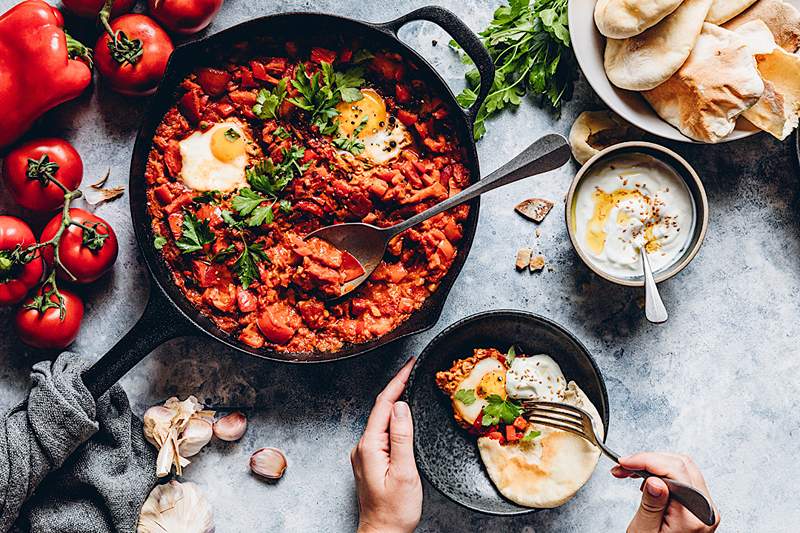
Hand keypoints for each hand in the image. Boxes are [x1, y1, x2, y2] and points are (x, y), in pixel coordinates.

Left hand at [351, 357, 421, 532]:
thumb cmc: (395, 510)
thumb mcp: (404, 471)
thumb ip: (401, 436)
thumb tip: (400, 406)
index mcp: (370, 446)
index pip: (384, 404)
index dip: (398, 381)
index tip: (410, 365)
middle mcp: (363, 447)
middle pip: (381, 408)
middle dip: (398, 386)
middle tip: (414, 369)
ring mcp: (365, 454)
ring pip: (382, 419)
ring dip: (396, 401)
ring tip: (411, 384)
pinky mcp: (371, 460)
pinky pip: (382, 431)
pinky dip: (394, 418)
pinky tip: (404, 415)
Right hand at [612, 452, 719, 532]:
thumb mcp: (645, 531)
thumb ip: (652, 504)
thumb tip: (655, 479)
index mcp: (694, 516)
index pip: (676, 471)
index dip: (647, 460)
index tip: (625, 462)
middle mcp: (704, 510)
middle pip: (681, 464)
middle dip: (649, 459)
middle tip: (624, 466)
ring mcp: (703, 507)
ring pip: (682, 466)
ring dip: (654, 463)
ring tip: (631, 471)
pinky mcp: (696, 505)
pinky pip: (682, 477)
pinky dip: (661, 471)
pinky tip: (645, 479)